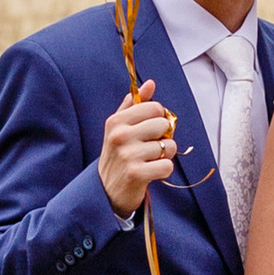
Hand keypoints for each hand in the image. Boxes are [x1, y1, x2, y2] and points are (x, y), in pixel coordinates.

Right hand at [99, 80, 180, 216]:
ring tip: (150, 161)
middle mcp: (120, 135)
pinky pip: (167, 166)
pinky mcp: (136, 174)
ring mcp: (127, 155)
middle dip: (163, 136)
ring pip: (168, 146)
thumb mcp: (119, 127)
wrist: (105, 190)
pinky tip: (151, 172)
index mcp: (116, 121)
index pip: (154, 107)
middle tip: (150, 147)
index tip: (149, 129)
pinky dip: (164, 170)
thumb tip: (150, 83)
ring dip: (164, 155)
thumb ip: (134, 104)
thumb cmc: (117, 154)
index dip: (158, 118)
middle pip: (163, 124)